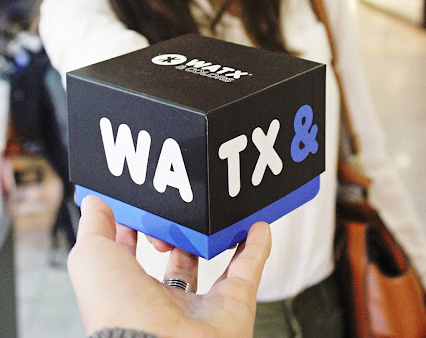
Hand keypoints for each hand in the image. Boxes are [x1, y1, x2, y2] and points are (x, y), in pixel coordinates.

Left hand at [68, 195, 270, 337]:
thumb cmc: (119, 311)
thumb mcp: (92, 257)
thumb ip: (94, 227)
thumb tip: (94, 203)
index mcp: (130, 294)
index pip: (134, 258)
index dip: (137, 230)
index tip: (143, 206)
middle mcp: (166, 304)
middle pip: (176, 261)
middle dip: (177, 233)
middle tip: (178, 209)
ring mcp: (201, 307)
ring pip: (214, 266)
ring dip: (217, 239)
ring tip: (219, 214)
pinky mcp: (234, 306)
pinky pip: (249, 271)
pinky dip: (257, 247)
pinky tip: (257, 226)